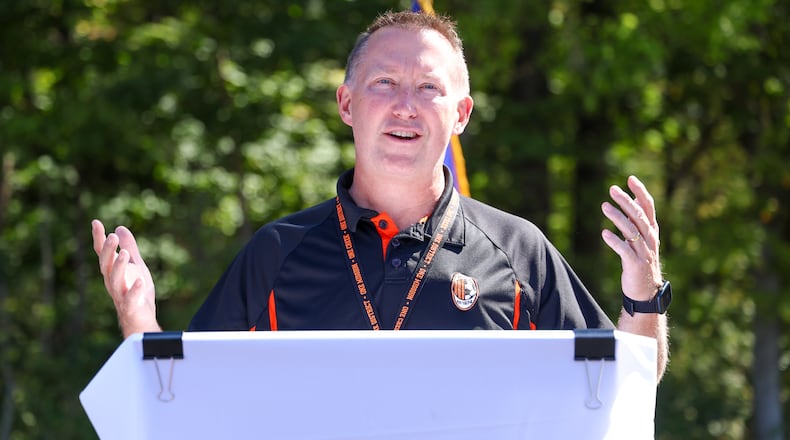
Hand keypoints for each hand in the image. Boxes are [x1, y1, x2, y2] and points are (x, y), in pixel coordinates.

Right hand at [91, 219, 159, 337]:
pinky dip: (135, 290)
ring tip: (125, 253)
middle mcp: (112, 282)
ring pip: (115, 280)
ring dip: (119, 266)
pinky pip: (131, 298)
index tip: (96, 222)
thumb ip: (129, 247)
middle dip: (107, 251)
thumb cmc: (136, 292)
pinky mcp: (131, 306)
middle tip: (112, 236)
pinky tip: (140, 281)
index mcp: (112, 271)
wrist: (141, 319)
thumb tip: (119, 228)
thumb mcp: (136, 265)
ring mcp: (120, 295)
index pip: (102, 253)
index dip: (98, 238)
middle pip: (106, 265)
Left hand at [600, 176, 662, 301]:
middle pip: (639, 216)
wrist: (646, 292)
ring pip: (631, 231)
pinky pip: (624, 250)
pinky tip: (604, 233)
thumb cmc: (641, 262)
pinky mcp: (635, 264)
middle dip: (626, 201)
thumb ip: (638, 220)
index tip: (630, 178)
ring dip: (617, 217)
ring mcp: (644, 252)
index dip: (640, 192)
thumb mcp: (643, 240)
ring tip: (604, 206)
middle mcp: (650, 239)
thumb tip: (632, 198)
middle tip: (612, 189)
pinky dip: (615, 241)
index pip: (649, 207)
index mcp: (652, 231)